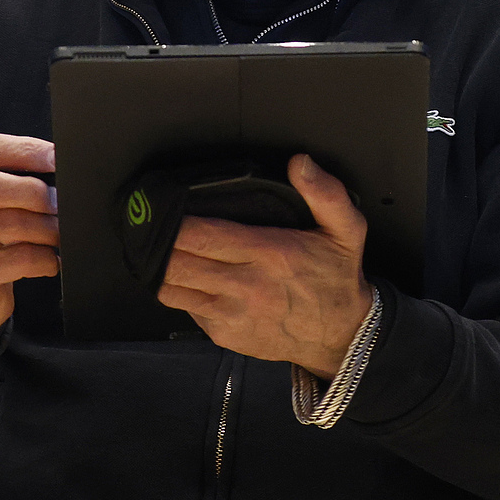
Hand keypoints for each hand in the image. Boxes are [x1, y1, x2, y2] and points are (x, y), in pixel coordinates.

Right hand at [0, 133, 58, 348]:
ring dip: (46, 227)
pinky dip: (44, 258)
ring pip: (8, 222)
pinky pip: (17, 258)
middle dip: (35, 190)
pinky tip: (50, 260)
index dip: (24, 150)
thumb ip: (4, 180)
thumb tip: (54, 167)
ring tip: (60, 233)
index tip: (55, 156)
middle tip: (61, 201)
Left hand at [157, 154, 372, 378]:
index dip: (174, 222)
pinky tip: (185, 274)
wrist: (342, 336)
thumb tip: (300, 163)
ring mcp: (231, 315)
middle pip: (177, 263)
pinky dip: (179, 290)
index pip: (202, 236)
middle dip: (158, 243)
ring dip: (160, 268)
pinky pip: (186, 308)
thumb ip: (326, 193)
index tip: (163, 207)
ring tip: (161, 248)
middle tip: (153, 225)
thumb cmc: (337, 278)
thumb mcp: (347, 230)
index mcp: (268, 254)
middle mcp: (245, 286)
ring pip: (171, 289)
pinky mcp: (225, 334)